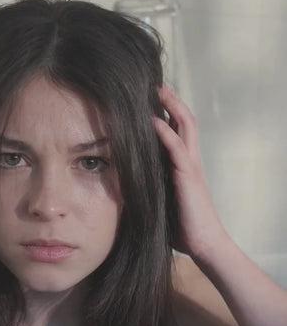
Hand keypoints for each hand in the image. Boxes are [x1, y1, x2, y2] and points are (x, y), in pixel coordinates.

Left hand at [152, 85, 228, 259]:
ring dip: (170, 106)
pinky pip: (176, 149)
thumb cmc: (180, 223)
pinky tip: (152, 120)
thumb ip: (149, 181)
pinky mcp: (188, 176)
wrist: (202, 244)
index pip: (175, 128)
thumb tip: (123, 175)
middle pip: (183, 119)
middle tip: (152, 81)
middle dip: (169, 99)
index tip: (146, 95)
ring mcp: (189, 165)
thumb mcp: (158, 196)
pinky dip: (165, 132)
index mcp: (181, 162)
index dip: (164, 110)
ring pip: (184, 126)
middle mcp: (188, 158)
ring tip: (156, 89)